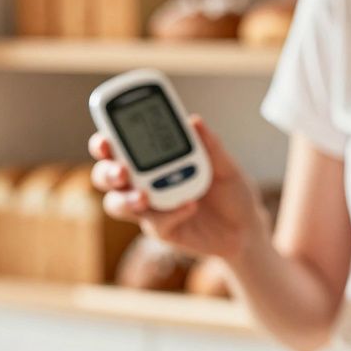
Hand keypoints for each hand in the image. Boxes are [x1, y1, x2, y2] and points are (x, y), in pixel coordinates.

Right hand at [89, 116, 267, 260]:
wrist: (245, 227)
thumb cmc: (229, 191)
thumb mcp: (225, 165)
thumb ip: (209, 145)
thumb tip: (194, 121)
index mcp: (152, 160)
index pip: (118, 147)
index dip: (104, 142)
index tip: (105, 139)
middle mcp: (143, 183)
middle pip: (105, 176)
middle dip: (107, 172)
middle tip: (121, 171)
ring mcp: (149, 208)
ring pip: (117, 204)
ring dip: (125, 199)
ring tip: (144, 196)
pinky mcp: (162, 230)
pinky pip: (154, 223)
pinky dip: (169, 213)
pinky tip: (189, 206)